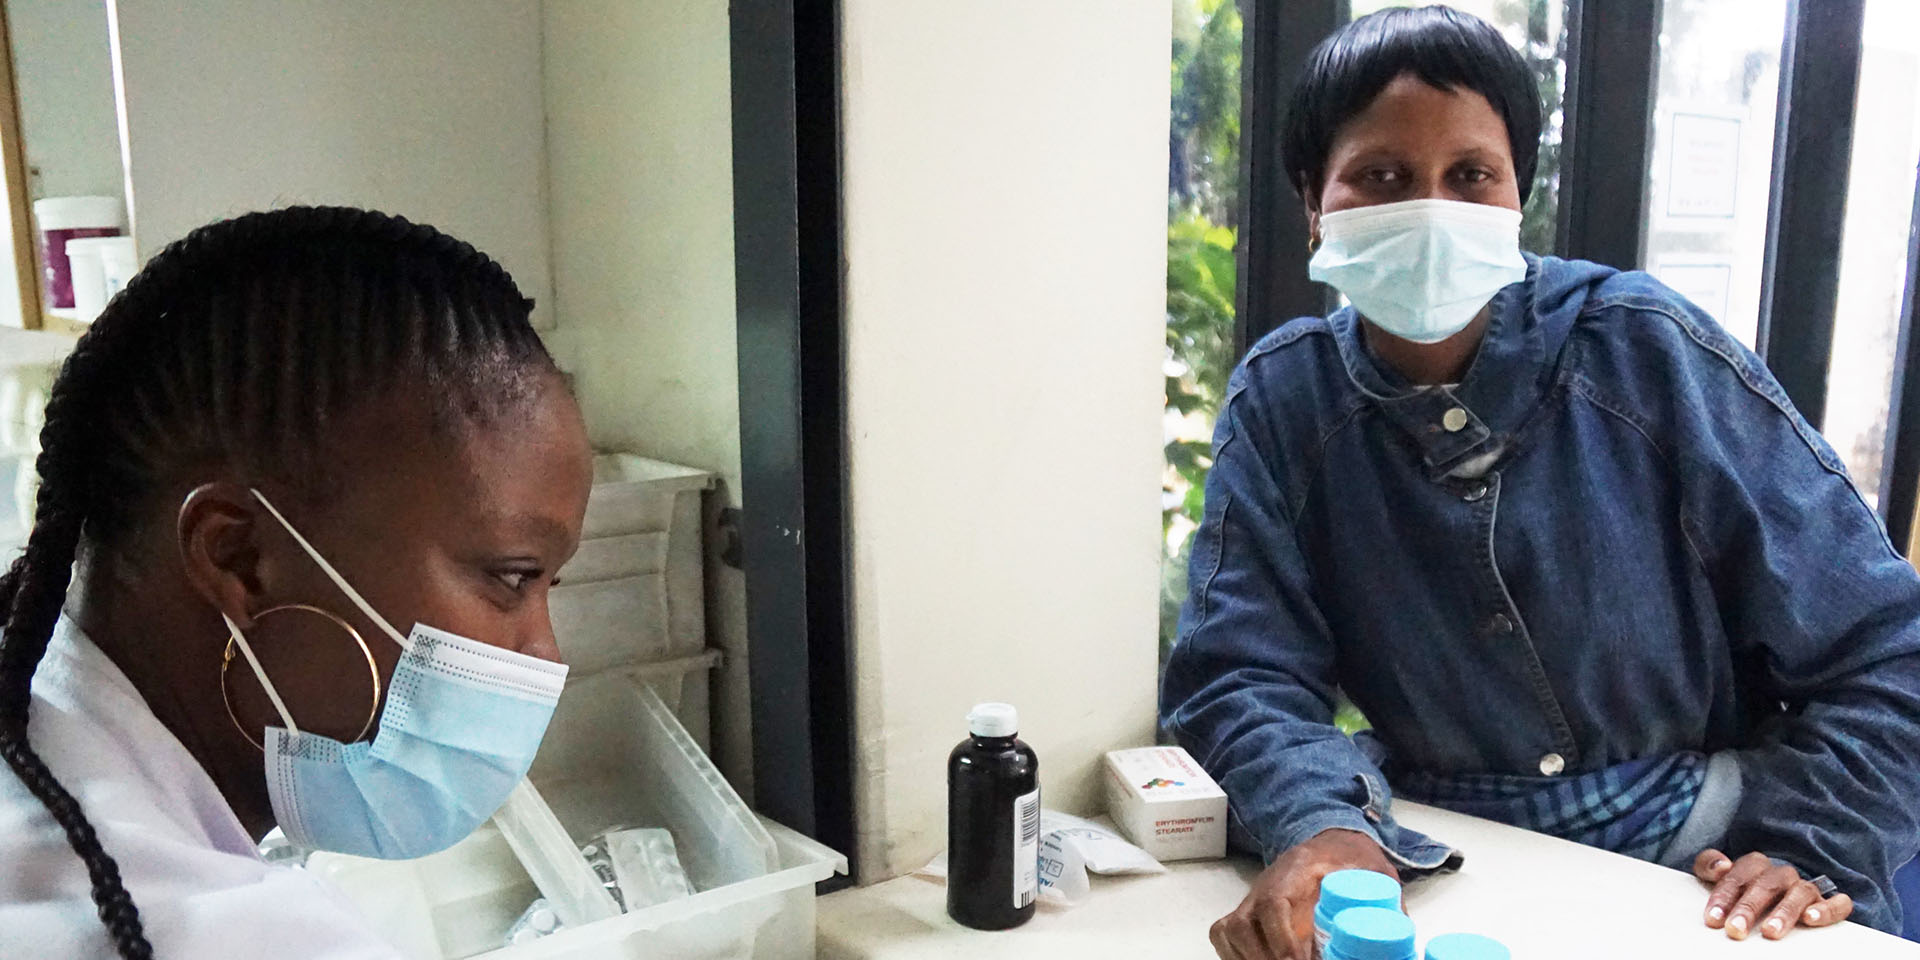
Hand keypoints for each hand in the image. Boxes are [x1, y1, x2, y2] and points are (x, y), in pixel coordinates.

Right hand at [1210, 828, 1397, 959]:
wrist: (1332, 841)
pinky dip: (1237, 957)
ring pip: (1229, 932)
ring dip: (1249, 958)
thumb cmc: (1351, 859)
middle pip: (1242, 924)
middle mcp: (1265, 885)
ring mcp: (1252, 900)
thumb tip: (1397, 940)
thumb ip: (1384, 905)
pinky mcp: (1248, 915)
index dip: (1281, 939)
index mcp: (1296, 871)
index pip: (1273, 903)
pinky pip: (1226, 937)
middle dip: (1262, 958)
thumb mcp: (1374, 873)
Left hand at [1694, 850, 1853, 939]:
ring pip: (1799, 892)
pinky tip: (1811, 919)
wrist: (1777, 893)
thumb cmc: (1744, 888)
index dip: (1724, 896)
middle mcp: (1782, 875)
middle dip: (1749, 908)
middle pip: (1766, 884)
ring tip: (1770, 932)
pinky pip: (1837, 903)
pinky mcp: (1829, 902)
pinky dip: (1827, 909)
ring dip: (1784, 912)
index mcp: (1756, 866)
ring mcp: (1806, 888)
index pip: (1738, 876)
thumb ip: (1708, 865)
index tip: (1713, 918)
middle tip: (1735, 929)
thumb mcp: (1720, 876)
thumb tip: (1720, 867)